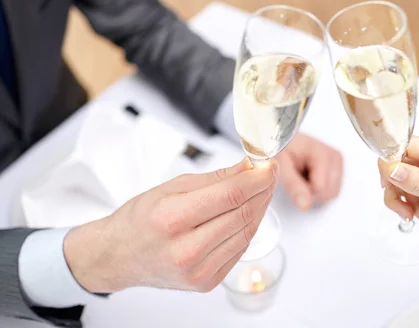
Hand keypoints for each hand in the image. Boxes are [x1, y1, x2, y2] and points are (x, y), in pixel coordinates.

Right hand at [64, 158, 277, 293]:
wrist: (119, 256)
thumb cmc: (140, 219)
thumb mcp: (171, 187)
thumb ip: (214, 179)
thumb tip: (248, 167)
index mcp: (172, 219)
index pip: (231, 195)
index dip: (257, 178)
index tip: (269, 165)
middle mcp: (186, 250)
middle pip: (243, 213)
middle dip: (262, 189)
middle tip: (269, 173)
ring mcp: (198, 271)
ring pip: (247, 232)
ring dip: (260, 208)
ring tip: (261, 190)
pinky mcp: (207, 282)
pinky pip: (240, 250)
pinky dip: (248, 228)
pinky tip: (247, 212)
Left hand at [276, 133, 342, 209]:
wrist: (283, 140)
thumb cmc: (281, 149)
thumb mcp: (281, 166)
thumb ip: (293, 185)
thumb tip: (305, 205)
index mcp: (323, 153)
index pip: (320, 188)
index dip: (303, 190)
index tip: (292, 177)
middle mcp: (334, 156)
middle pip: (329, 193)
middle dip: (310, 192)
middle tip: (296, 177)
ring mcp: (338, 163)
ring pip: (332, 194)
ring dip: (314, 192)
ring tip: (301, 176)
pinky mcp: (337, 169)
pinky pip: (331, 191)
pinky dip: (318, 189)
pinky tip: (308, 177)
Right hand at [379, 137, 418, 237]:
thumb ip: (417, 182)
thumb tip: (390, 167)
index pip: (401, 145)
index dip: (389, 166)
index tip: (389, 189)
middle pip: (398, 163)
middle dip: (397, 190)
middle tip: (406, 213)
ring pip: (403, 178)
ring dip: (407, 201)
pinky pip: (413, 186)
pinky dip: (415, 203)